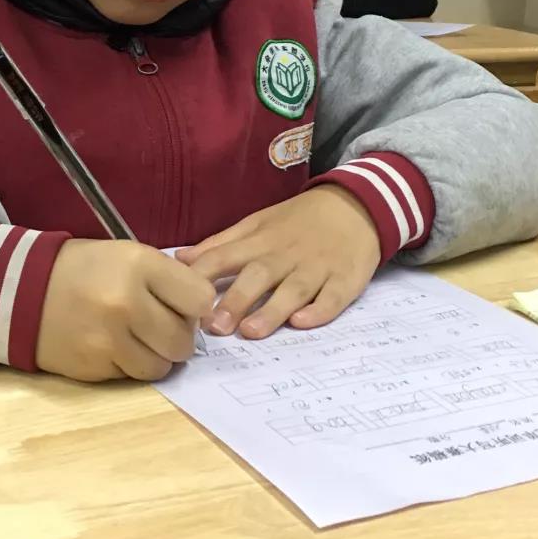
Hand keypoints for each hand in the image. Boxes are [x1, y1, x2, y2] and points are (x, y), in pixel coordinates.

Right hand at [36, 240, 214, 382]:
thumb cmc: (82, 269)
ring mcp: (109, 338)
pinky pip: (132, 376)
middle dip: (177, 337)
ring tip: (137, 338)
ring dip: (155, 356)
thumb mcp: (127, 255)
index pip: (201, 299)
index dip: (196, 306)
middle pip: (183, 340)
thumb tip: (205, 312)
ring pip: (160, 366)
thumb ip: (167, 279)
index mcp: (139, 264)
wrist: (19, 289)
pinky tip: (112, 345)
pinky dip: (128, 365)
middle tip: (159, 326)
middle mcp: (126, 301)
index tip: (183, 305)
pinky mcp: (94, 366)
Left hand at [177, 186, 380, 339]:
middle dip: (236, 299)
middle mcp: (286, 254)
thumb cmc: (299, 220)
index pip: (226, 255)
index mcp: (261, 240)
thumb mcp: (258, 223)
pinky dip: (319, 310)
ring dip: (272, 310)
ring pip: (294, 289)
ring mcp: (317, 267)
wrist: (357, 206)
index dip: (204, 276)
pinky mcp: (346, 280)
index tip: (183, 298)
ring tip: (251, 332)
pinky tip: (302, 322)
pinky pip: (333, 297)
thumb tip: (181, 259)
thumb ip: (221, 243)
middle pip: (259, 275)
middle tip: (214, 327)